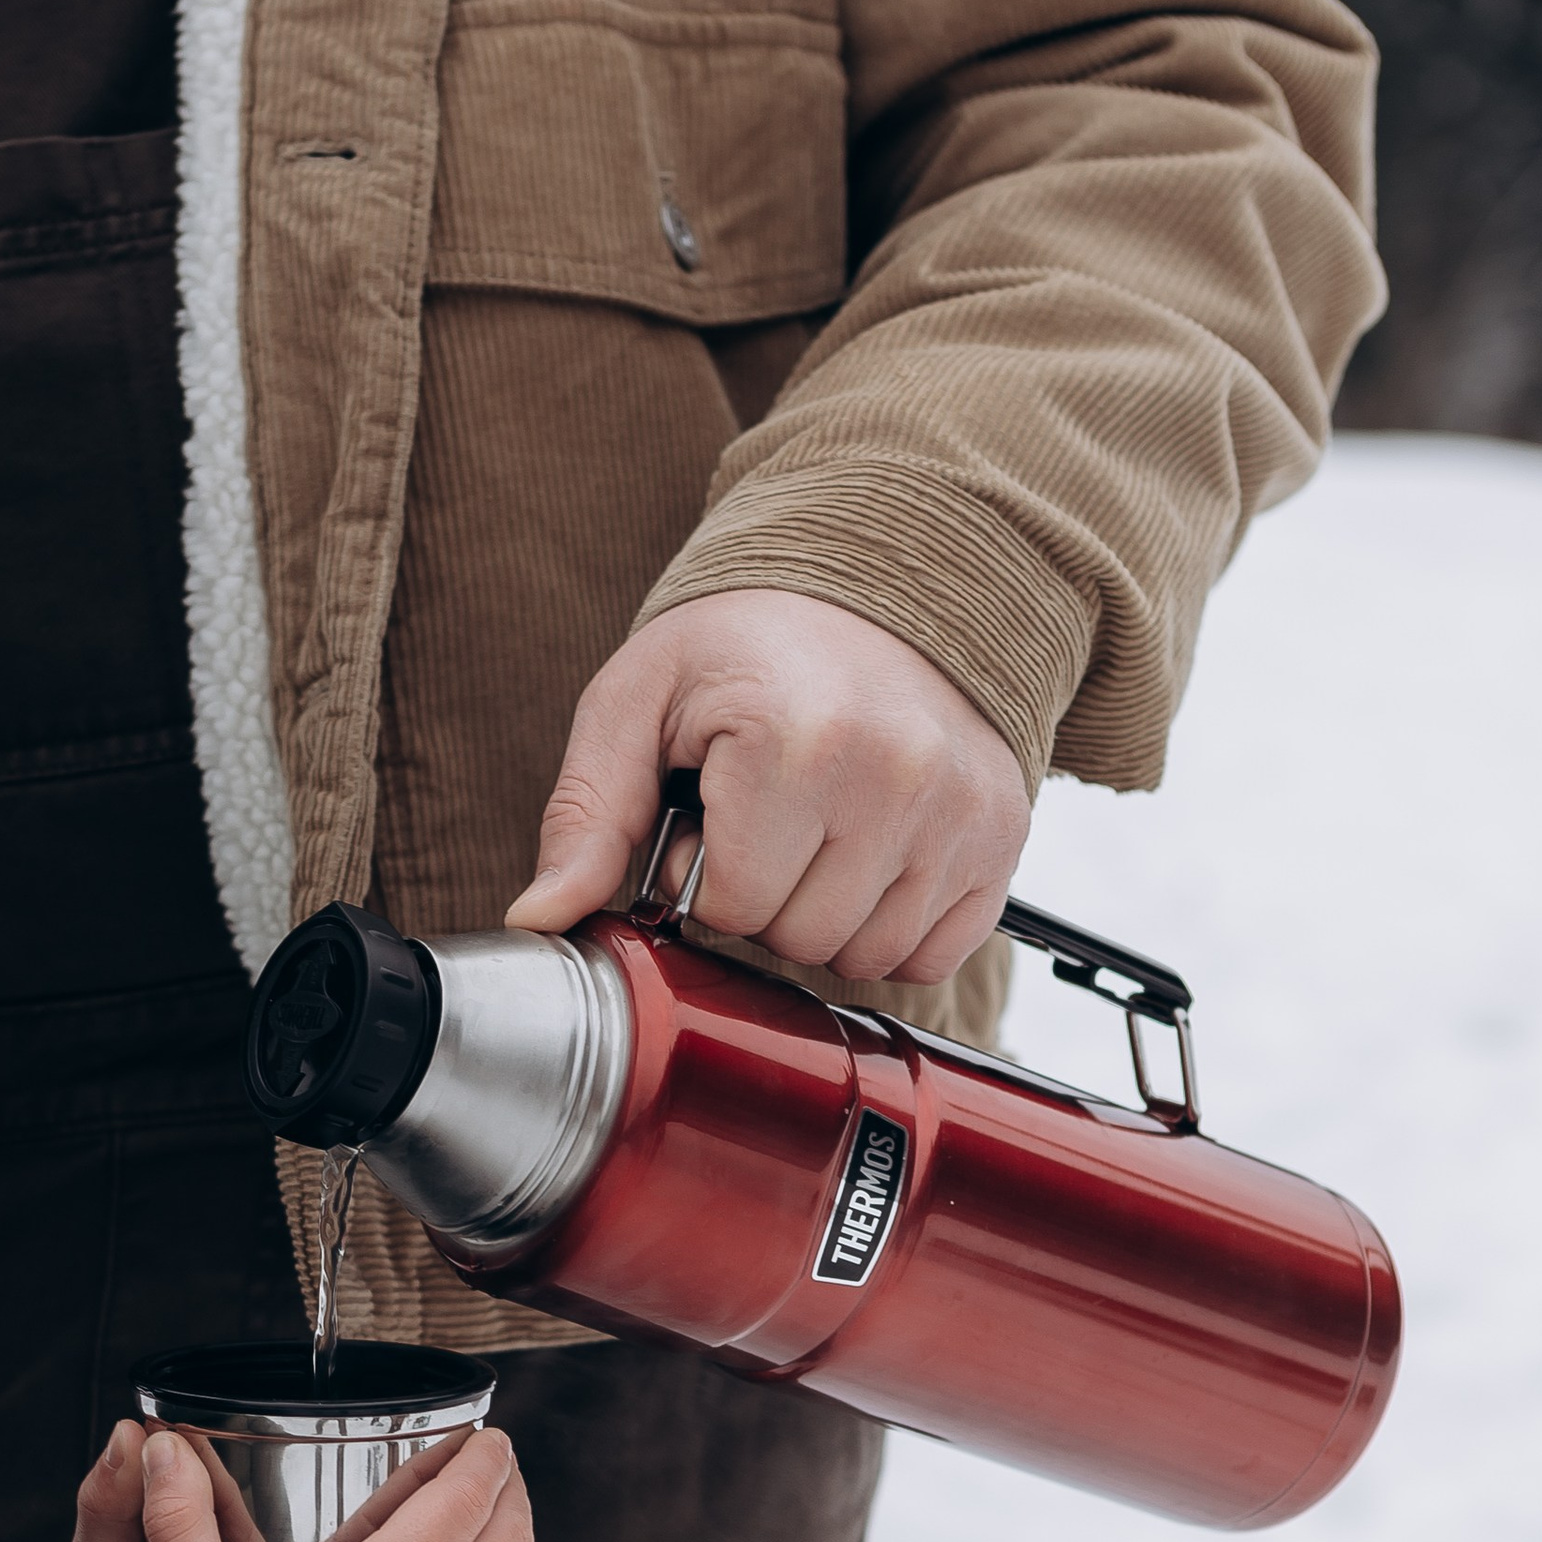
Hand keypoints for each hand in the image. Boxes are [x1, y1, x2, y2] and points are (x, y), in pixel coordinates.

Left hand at [506, 587, 1028, 984]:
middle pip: (801, 940)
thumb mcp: (639, 704)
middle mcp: (897, 776)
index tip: (712, 812)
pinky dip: (894, 926)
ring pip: (868, 958)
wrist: (878, 582)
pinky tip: (871, 855)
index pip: (733, 909)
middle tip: (765, 819)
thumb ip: (586, 816)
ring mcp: (962, 810)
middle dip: (765, 899)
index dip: (704, 876)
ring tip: (817, 832)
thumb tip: (538, 920)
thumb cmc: (745, 645)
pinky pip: (934, 954)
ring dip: (827, 918)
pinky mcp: (1003, 834)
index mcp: (794, 741)